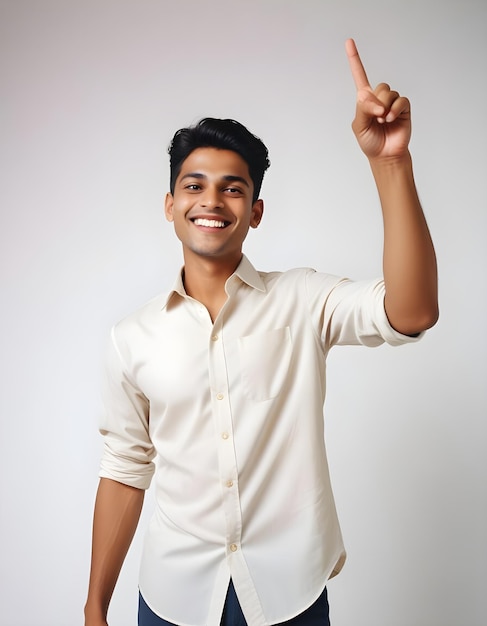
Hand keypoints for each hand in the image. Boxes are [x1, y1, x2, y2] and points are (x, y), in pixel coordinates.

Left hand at [345, 39, 410, 161]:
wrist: (385, 155)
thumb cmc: (370, 141)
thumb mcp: (359, 126)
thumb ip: (362, 109)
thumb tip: (369, 96)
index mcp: (365, 101)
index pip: (360, 76)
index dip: (355, 59)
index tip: (349, 42)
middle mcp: (379, 98)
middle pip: (379, 87)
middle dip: (376, 102)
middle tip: (376, 116)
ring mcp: (392, 102)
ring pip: (389, 93)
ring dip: (385, 107)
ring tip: (383, 121)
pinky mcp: (404, 108)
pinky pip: (401, 101)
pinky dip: (395, 109)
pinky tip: (391, 119)